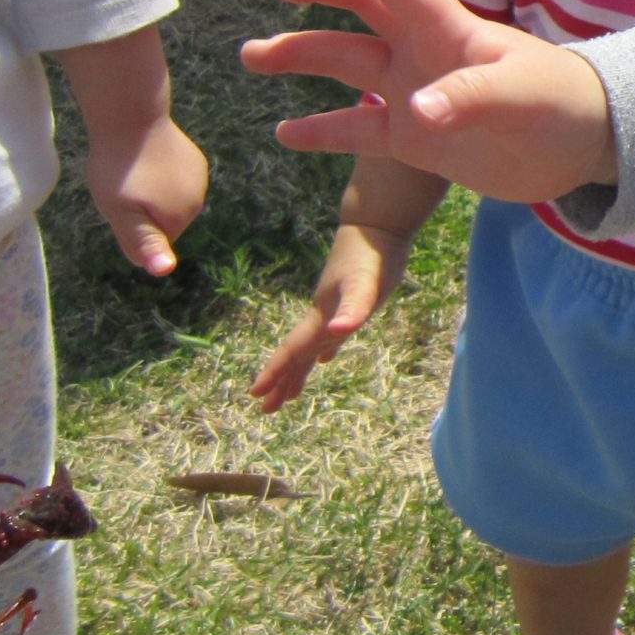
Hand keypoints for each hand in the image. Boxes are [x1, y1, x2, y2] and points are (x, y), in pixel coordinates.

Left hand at [53, 25, 206, 275]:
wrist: (130, 116)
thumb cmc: (119, 169)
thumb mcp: (121, 213)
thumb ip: (144, 243)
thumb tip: (167, 271)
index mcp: (181, 217)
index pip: (155, 245)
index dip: (132, 231)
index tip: (120, 207)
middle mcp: (198, 201)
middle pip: (164, 223)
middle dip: (143, 214)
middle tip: (122, 191)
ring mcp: (199, 177)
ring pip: (170, 202)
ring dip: (152, 195)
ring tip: (132, 174)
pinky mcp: (195, 159)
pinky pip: (176, 181)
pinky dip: (161, 176)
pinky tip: (145, 160)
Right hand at [241, 0, 615, 198]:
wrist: (582, 147)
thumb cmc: (562, 104)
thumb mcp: (521, 97)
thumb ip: (472, 99)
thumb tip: (421, 113)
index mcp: (451, 30)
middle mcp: (424, 55)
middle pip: (362, 13)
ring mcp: (414, 94)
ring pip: (347, 67)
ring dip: (301, 57)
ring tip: (251, 56)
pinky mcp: (415, 139)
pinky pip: (358, 130)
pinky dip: (322, 131)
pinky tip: (284, 133)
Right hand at [252, 224, 410, 412]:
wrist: (377, 225)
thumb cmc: (371, 256)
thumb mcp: (365, 284)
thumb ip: (353, 308)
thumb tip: (339, 332)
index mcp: (321, 316)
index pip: (293, 350)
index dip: (275, 372)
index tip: (256, 396)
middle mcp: (322, 315)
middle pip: (297, 354)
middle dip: (281, 381)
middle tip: (267, 409)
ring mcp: (334, 308)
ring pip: (311, 347)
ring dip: (300, 369)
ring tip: (291, 392)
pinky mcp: (349, 302)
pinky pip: (330, 334)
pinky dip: (325, 348)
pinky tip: (326, 356)